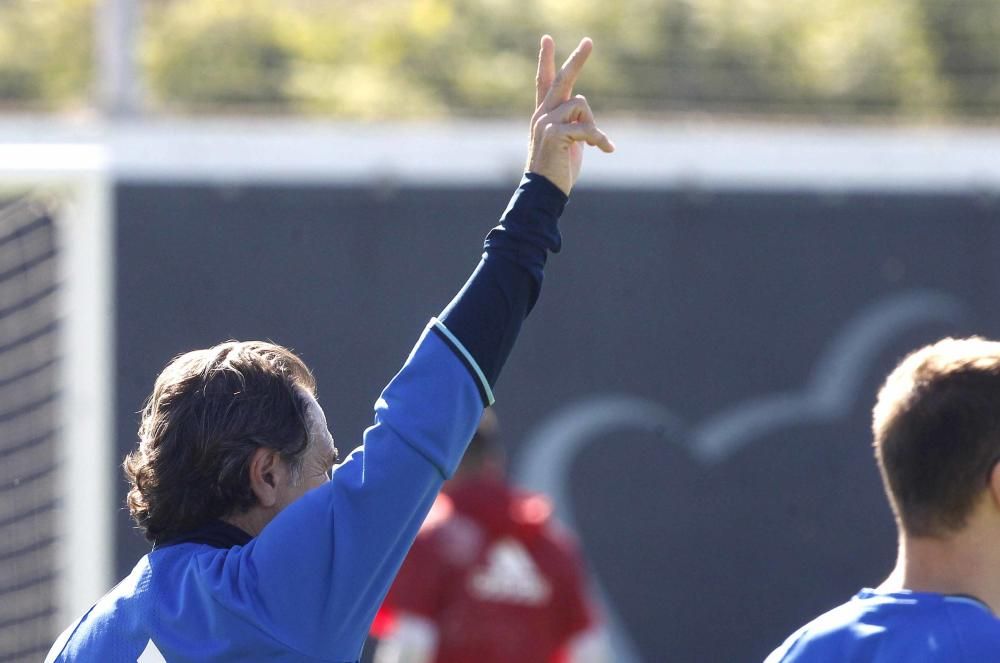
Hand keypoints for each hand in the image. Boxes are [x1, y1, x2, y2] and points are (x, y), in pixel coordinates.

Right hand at [526, 35, 614, 195]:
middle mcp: (542, 115)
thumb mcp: (568, 142)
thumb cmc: (558, 171)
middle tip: (589, 42)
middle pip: (562, 79)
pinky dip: (600, 139)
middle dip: (576, 60)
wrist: (543, 194)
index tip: (547, 39)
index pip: (544, 82)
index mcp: (544, 115)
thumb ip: (574, 124)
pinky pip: (587, 127)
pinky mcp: (554, 134)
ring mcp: (546, 123)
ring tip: (597, 144)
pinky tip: (607, 150)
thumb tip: (586, 112)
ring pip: (581, 105)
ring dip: (594, 125)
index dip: (545, 60)